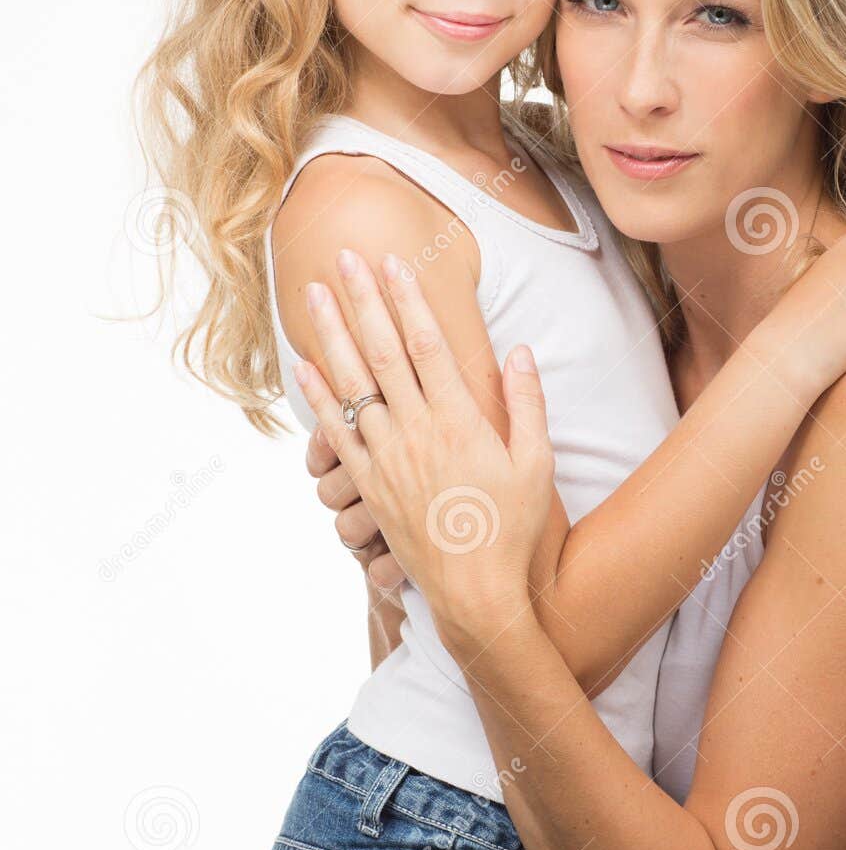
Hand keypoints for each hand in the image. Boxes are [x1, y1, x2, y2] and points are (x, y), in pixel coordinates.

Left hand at [291, 249, 555, 644]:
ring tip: (314, 293)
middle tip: (343, 255)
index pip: (428, 346)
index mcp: (461, 422)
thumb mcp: (537, 463)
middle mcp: (418, 433)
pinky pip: (336, 432)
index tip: (394, 263)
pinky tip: (304, 363)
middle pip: (382, 352)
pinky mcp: (370, 486)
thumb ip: (528, 403)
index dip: (409, 301)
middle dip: (362, 300)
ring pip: (351, 384)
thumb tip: (519, 349)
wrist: (477, 594)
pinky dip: (318, 396)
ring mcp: (388, 459)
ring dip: (331, 334)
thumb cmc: (513, 529)